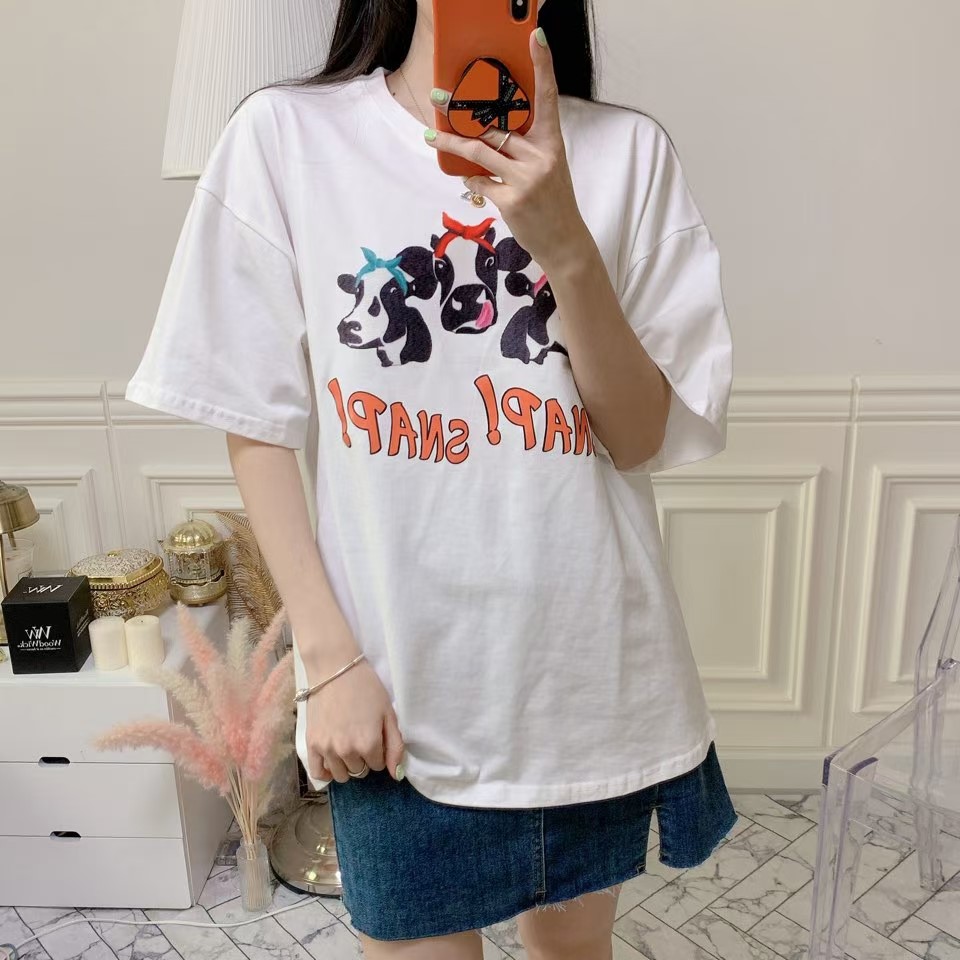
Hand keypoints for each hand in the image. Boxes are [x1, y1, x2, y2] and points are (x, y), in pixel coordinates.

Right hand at [305, 655, 404, 783]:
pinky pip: (318, 773)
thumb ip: (395, 746)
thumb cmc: (366, 687)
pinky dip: (326, 773)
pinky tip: (333, 763)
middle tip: (361, 738)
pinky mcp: (312, 744)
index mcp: (369, 744)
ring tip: (348, 745)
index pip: (378, 765)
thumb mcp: (388, 713)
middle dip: (364, 759)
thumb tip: (396, 775)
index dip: (379, 752)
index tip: (375, 736)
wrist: (335, 669)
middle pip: (360, 771)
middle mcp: (347, 751)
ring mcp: (327, 749)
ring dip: (347, 765)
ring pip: (342, 775)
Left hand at [425, 28, 591, 273]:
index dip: (544, 65)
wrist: (564, 242)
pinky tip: (471, 182)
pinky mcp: (511, 200)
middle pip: (495, 125)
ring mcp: (526, 179)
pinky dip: (471, 181)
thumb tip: (487, 134)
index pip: (548, 97)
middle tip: (439, 95)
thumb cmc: (553, 202)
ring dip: (451, 142)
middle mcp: (540, 156)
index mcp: (552, 143)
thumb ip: (525, 149)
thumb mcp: (548, 168)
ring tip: (431, 133)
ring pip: (479, 152)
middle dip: (463, 109)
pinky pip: (479, 182)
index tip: (536, 36)